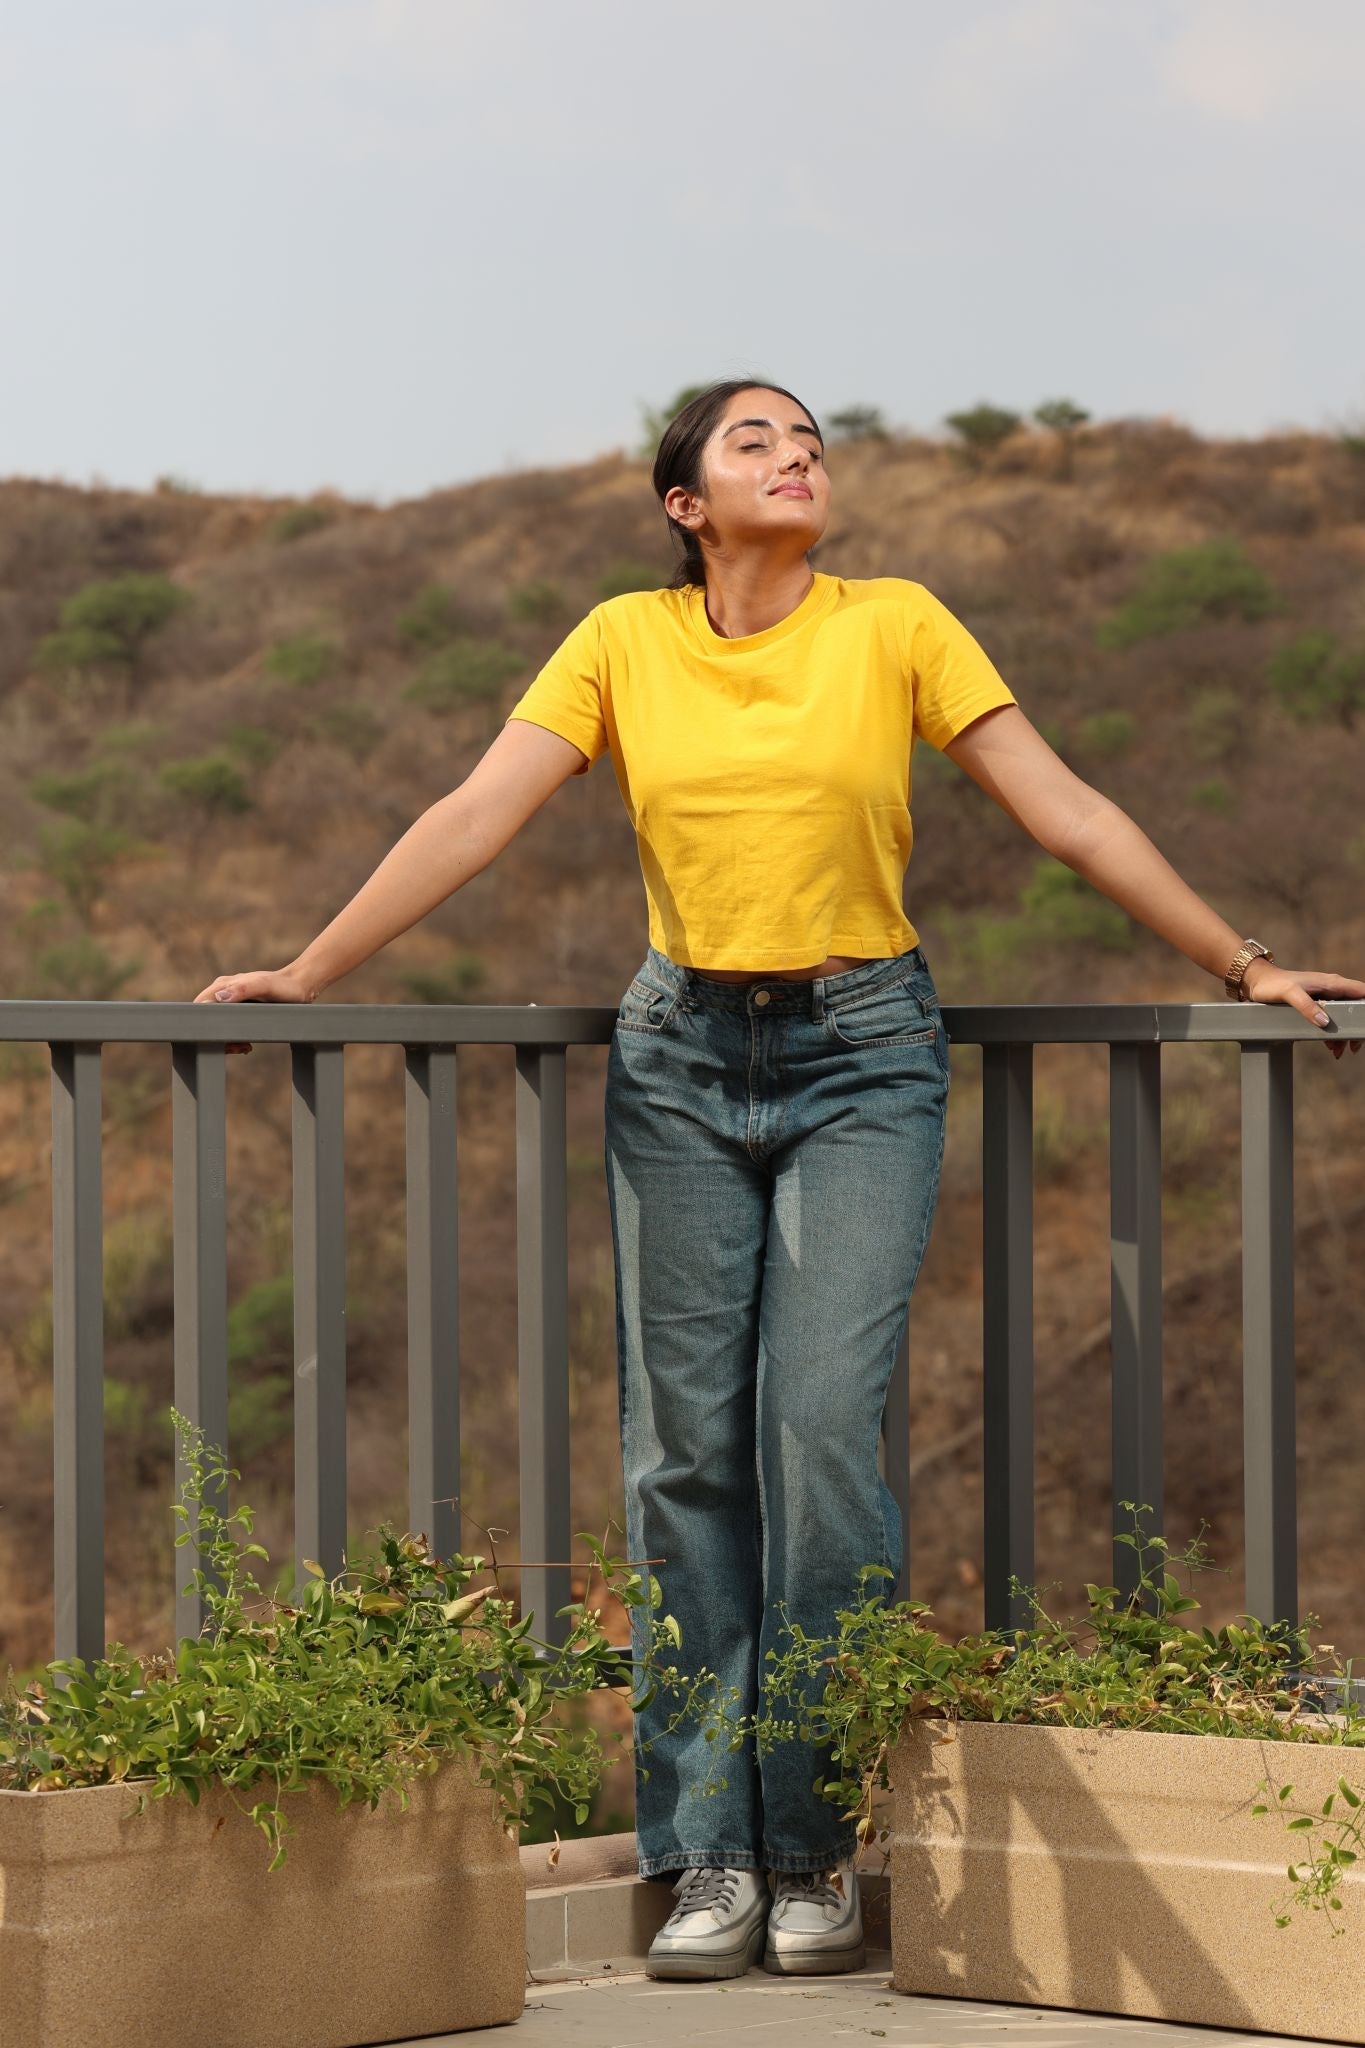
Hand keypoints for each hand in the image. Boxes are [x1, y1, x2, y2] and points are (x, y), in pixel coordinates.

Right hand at [192, 965, 316, 1053]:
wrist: (300, 986)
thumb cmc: (284, 986)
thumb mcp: (265, 986)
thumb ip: (243, 989)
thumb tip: (219, 998)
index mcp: (223, 985)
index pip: (200, 1007)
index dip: (206, 1026)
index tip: (226, 1040)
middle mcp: (223, 991)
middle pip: (207, 1019)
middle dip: (218, 1037)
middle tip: (238, 1048)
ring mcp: (231, 1000)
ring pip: (217, 1024)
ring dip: (227, 1040)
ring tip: (244, 1047)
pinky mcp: (240, 1008)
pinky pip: (228, 1025)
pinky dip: (234, 1037)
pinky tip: (246, 1045)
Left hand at [1240, 959, 1364, 1059]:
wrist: (1256, 982)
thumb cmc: (1272, 984)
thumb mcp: (1289, 994)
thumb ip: (1306, 1006)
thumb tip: (1325, 1022)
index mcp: (1331, 983)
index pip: (1361, 992)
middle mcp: (1331, 989)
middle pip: (1355, 1008)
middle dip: (1357, 1028)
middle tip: (1353, 1047)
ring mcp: (1324, 998)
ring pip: (1344, 1017)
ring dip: (1344, 1035)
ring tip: (1339, 1051)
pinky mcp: (1315, 1006)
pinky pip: (1331, 1021)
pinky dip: (1333, 1034)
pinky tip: (1330, 1047)